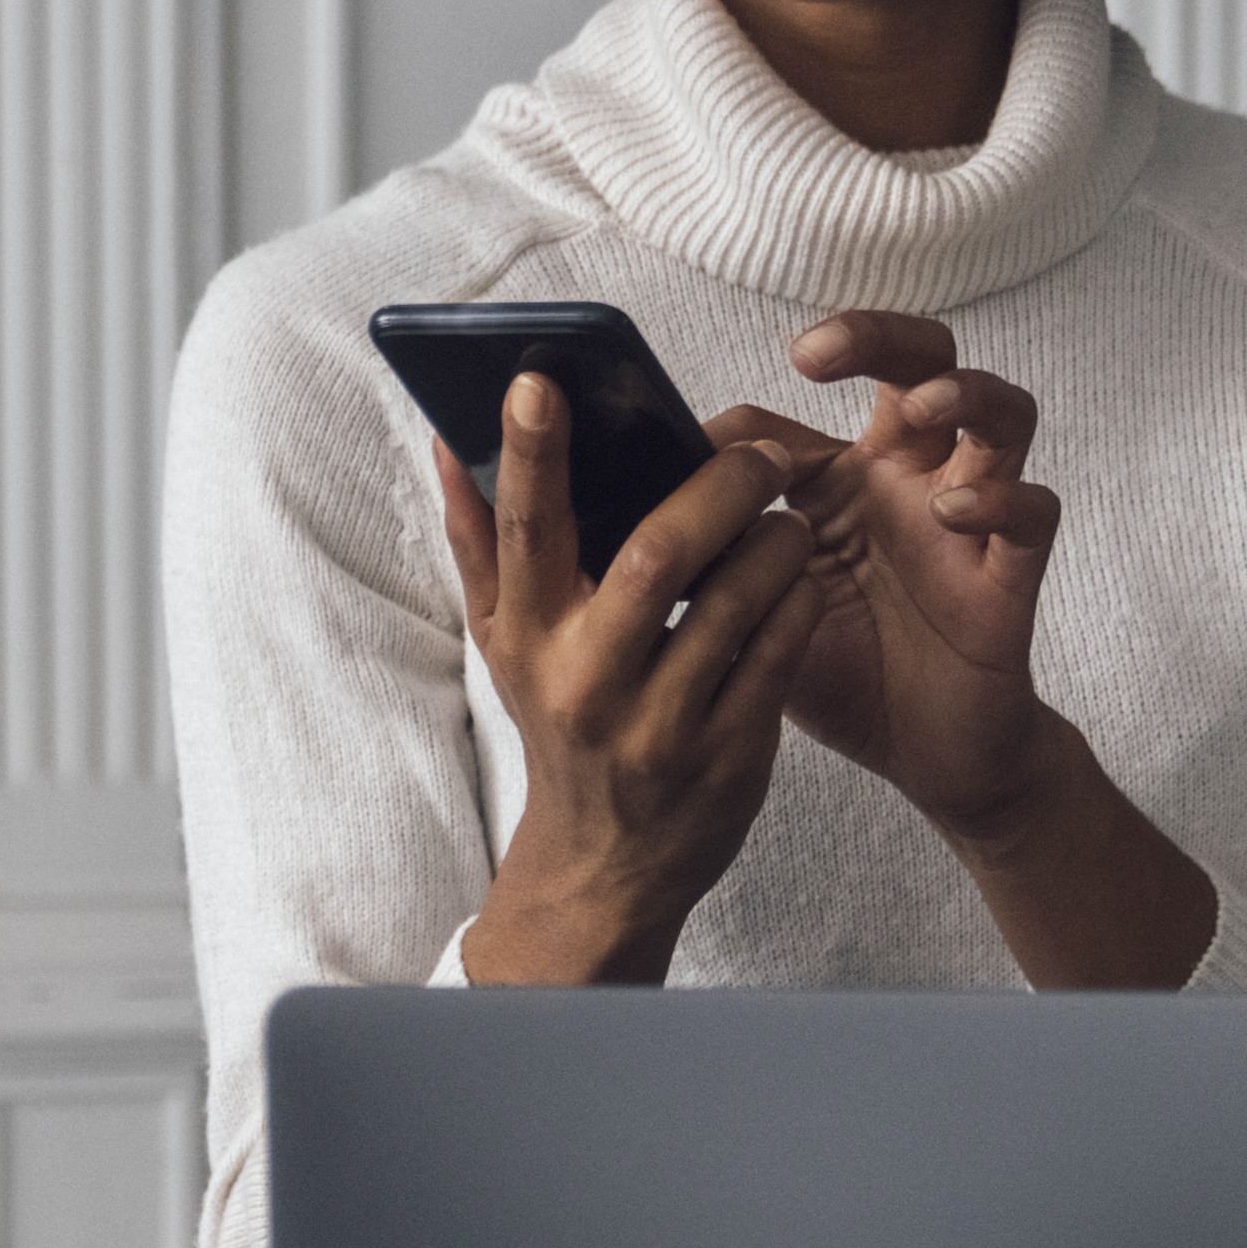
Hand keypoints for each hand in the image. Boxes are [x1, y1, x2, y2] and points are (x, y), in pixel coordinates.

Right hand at [437, 371, 825, 984]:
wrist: (604, 866)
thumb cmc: (559, 723)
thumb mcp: (508, 642)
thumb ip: (480, 540)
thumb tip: (445, 438)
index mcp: (528, 637)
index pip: (524, 530)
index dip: (529, 454)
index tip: (539, 381)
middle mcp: (586, 680)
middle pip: (653, 556)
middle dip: (715, 486)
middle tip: (760, 450)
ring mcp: (659, 723)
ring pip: (733, 601)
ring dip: (773, 537)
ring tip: (790, 505)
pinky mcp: (727, 754)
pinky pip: (777, 653)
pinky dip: (796, 597)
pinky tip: (801, 569)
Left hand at [740, 311, 1068, 847]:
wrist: (921, 753)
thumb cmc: (841, 670)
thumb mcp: (759, 613)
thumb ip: (710, 559)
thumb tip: (628, 515)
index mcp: (840, 481)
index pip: (794, 417)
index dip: (744, 429)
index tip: (693, 453)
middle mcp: (910, 480)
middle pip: (923, 362)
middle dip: (879, 336)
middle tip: (819, 349)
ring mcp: (968, 519)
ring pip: (1001, 416)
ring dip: (965, 393)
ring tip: (922, 405)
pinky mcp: (1010, 572)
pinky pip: (1032, 513)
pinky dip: (1000, 500)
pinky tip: (952, 512)